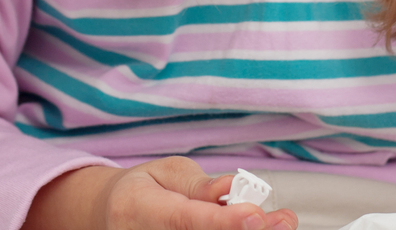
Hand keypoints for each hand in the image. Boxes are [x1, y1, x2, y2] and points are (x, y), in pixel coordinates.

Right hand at [25, 159, 299, 229]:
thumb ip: (198, 185)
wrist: (113, 216)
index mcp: (139, 208)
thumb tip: (229, 189)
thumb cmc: (144, 190)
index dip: (223, 222)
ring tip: (280, 223)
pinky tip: (260, 229)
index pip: (185, 220)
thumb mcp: (166, 172)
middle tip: (282, 220)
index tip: (255, 215)